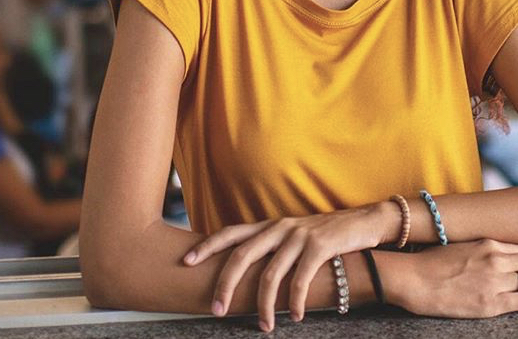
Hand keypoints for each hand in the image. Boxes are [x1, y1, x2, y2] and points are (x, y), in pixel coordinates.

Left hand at [182, 203, 395, 330]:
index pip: (230, 233)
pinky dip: (294, 301)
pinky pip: (300, 279)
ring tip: (263, 327)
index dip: (207, 246)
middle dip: (225, 284)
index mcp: (268, 226)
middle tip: (216, 309)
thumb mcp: (291, 238)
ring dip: (264, 305)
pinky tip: (295, 316)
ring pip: (270, 274)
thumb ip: (270, 249)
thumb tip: (245, 273)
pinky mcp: (319, 246)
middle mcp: (278, 228)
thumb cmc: (323, 237)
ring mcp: (298, 236)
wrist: (363, 222)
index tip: (186, 261)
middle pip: (241, 255)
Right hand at [393, 239, 517, 317]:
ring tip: (504, 287)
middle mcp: (495, 261)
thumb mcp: (460, 247)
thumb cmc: (432, 262)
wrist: (415, 279)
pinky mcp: (492, 304)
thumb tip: (499, 257)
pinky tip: (511, 300)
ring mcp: (495, 282)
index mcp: (487, 244)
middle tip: (508, 277)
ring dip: (516, 285)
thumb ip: (483, 250)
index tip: (515, 265)